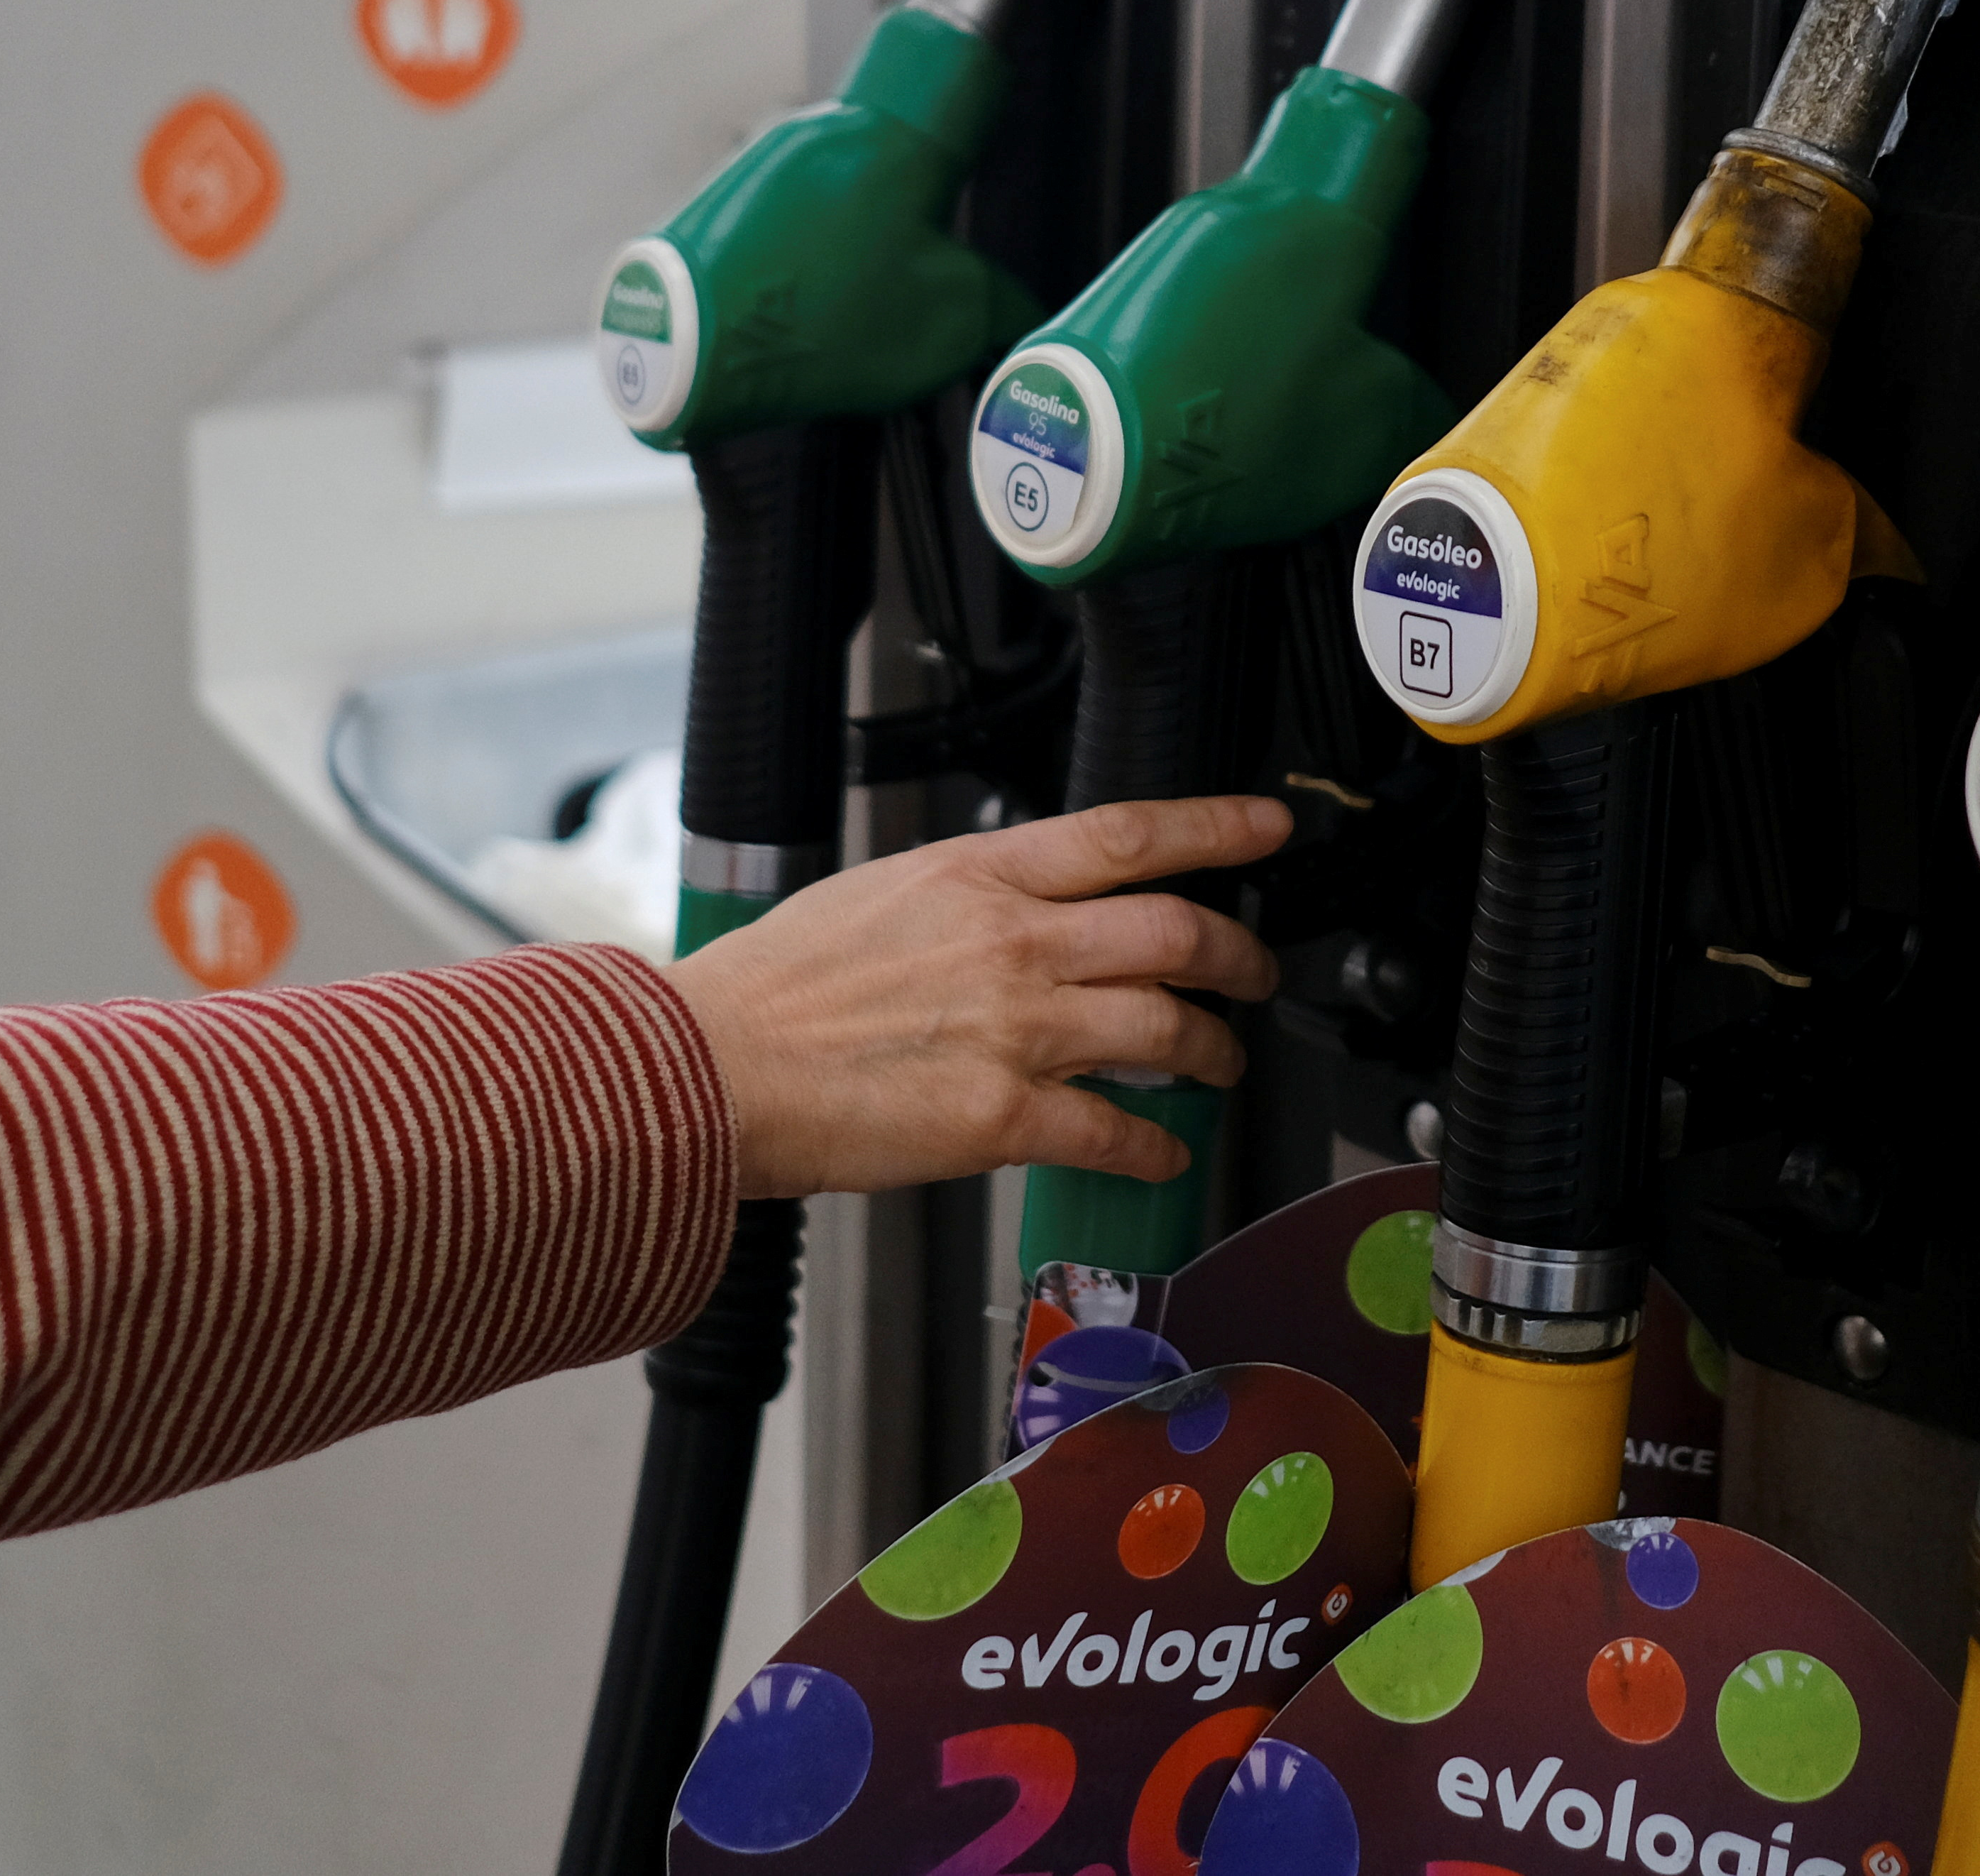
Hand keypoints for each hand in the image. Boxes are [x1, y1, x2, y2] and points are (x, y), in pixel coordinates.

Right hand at [665, 795, 1289, 1199]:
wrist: (710, 1066)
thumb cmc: (776, 987)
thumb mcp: (882, 893)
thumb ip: (971, 897)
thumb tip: (1033, 906)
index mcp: (978, 873)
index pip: (1129, 833)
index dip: (1218, 826)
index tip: (1268, 827)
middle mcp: (1010, 940)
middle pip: (1176, 932)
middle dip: (1240, 956)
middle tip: (1256, 974)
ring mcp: (1012, 1029)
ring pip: (1165, 1029)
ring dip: (1211, 1053)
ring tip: (1216, 1065)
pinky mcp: (999, 1117)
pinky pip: (1116, 1130)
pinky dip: (1156, 1146)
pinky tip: (1163, 1153)